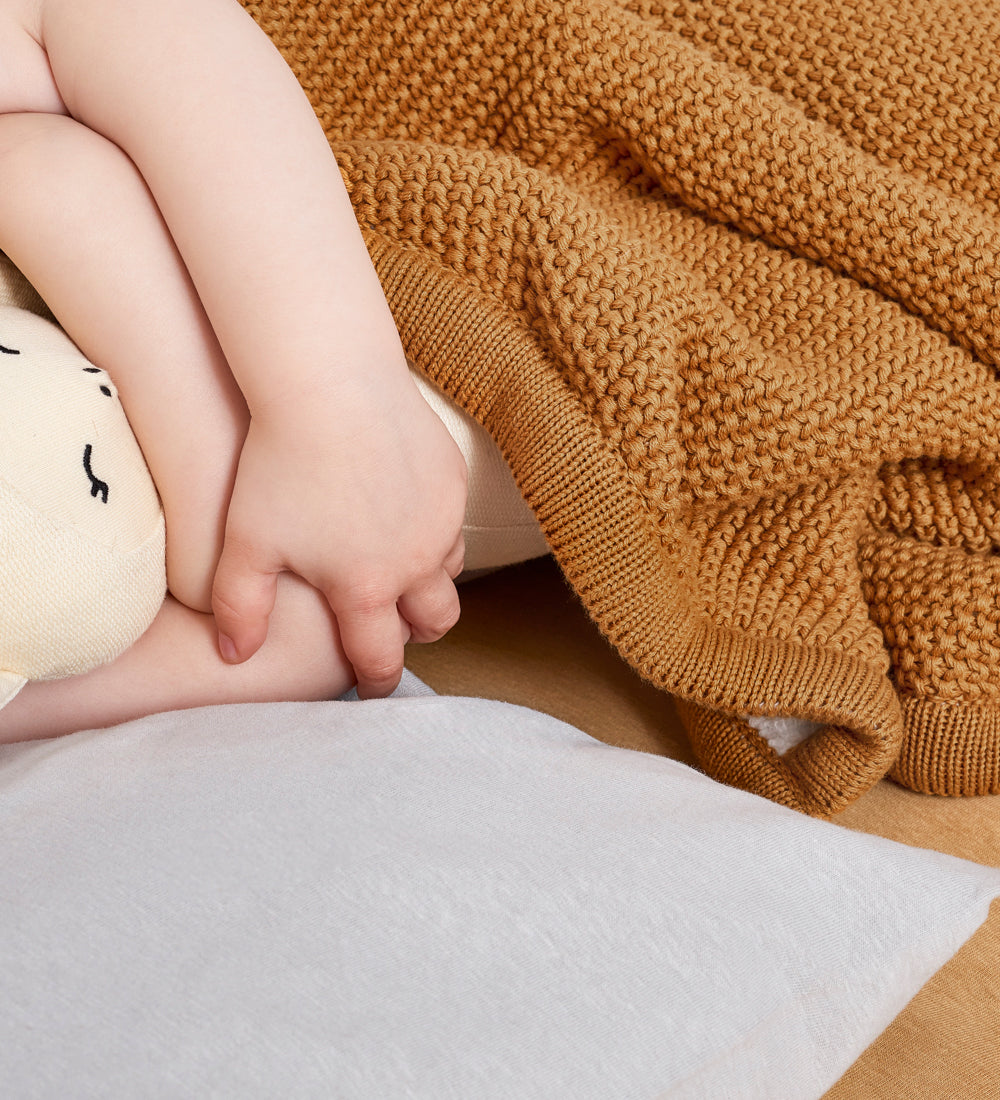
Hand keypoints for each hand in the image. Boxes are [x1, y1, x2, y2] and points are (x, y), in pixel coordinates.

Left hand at [211, 374, 466, 696]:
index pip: (381, 659)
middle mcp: (415, 563)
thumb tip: (235, 655)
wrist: (330, 384)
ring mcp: (441, 520)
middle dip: (416, 633)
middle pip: (436, 623)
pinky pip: (453, 522)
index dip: (376, 683)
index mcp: (366, 588)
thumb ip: (241, 608)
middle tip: (391, 624)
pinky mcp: (453, 480)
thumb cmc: (281, 464)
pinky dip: (434, 530)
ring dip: (428, 580)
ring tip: (397, 565)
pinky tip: (403, 510)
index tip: (372, 687)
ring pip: (450, 573)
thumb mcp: (247, 543)